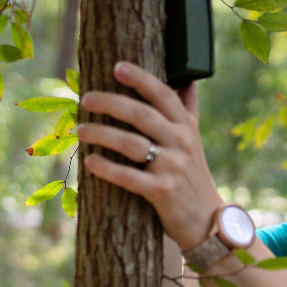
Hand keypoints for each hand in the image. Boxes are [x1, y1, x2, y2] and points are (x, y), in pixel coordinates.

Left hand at [75, 61, 223, 250]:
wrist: (206, 220)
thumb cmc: (193, 176)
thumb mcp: (194, 139)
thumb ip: (189, 110)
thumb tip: (190, 79)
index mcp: (185, 127)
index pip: (164, 94)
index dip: (141, 79)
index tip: (117, 66)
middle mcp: (181, 143)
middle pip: (142, 115)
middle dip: (111, 103)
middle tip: (86, 99)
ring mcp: (172, 167)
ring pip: (131, 144)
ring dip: (102, 135)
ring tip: (80, 131)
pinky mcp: (162, 191)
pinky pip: (130, 177)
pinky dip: (108, 169)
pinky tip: (90, 162)